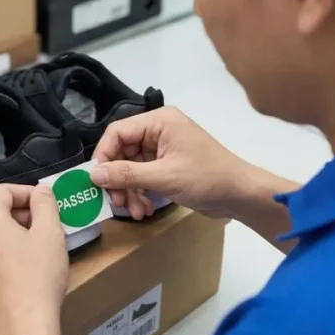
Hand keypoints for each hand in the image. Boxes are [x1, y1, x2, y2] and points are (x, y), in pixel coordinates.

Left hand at [0, 184, 68, 334]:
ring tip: (33, 251)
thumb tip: (40, 190)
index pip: (3, 192)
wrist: (21, 327)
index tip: (45, 203)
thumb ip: (45, 204)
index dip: (27, 193)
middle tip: (44, 228)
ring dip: (8, 237)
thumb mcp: (50, 234)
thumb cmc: (37, 278)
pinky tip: (18, 273)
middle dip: (18, 215)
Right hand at [90, 106, 252, 218]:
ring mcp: (162, 149)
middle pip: (121, 152)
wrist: (241, 195)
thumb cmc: (207, 178)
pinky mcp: (166, 166)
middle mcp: (158, 131)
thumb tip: (93, 174)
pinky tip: (144, 209)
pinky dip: (139, 193)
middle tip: (117, 203)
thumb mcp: (164, 177)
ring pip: (129, 168)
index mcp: (159, 122)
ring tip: (135, 212)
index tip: (97, 181)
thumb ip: (126, 174)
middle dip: (118, 180)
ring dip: (128, 192)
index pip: (117, 133)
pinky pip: (141, 177)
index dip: (103, 156)